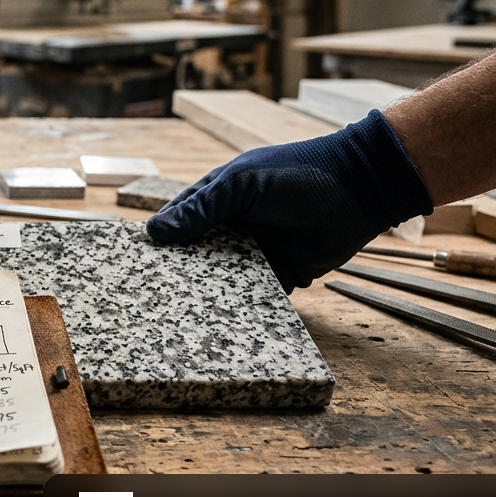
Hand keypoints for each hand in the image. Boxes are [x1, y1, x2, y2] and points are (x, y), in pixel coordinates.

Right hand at [145, 110, 432, 291]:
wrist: (360, 190)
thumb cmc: (298, 174)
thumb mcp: (241, 184)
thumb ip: (201, 208)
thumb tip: (155, 231)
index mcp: (218, 200)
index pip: (177, 222)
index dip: (159, 241)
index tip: (135, 264)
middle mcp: (233, 227)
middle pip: (196, 255)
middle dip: (179, 273)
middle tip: (152, 299)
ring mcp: (255, 252)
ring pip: (221, 278)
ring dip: (207, 293)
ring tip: (179, 318)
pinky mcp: (280, 275)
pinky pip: (254, 295)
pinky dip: (241, 306)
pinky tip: (220, 323)